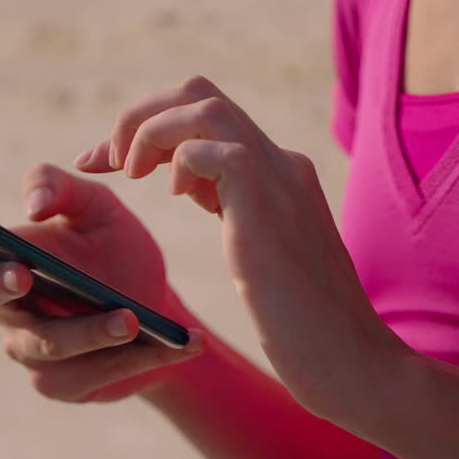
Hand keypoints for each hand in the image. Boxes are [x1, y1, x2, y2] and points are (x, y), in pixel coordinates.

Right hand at [0, 163, 202, 402]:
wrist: (156, 302)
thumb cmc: (114, 250)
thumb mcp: (99, 208)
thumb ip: (63, 189)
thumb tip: (33, 202)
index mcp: (2, 259)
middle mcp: (6, 308)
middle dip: (0, 285)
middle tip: (24, 273)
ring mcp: (30, 349)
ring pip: (47, 344)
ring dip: (90, 332)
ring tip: (131, 319)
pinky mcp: (64, 384)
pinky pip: (94, 374)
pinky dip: (140, 357)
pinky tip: (180, 344)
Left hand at [77, 76, 409, 420]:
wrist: (353, 364)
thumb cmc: (307, 330)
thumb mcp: (264, 252)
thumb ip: (239, 212)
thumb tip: (197, 190)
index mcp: (279, 173)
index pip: (205, 115)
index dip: (148, 128)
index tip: (108, 162)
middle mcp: (281, 165)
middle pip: (196, 93)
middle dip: (138, 116)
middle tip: (106, 160)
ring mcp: (278, 180)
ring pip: (200, 106)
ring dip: (148, 131)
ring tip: (129, 173)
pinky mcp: (266, 205)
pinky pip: (209, 146)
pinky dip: (176, 162)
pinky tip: (174, 198)